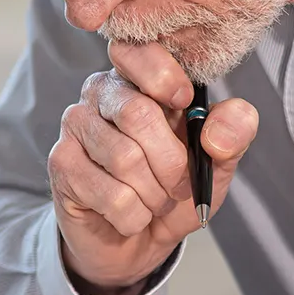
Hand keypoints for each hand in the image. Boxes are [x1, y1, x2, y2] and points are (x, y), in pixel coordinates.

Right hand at [48, 42, 258, 294]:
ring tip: (154, 202)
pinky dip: (134, 217)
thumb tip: (216, 134)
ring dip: (154, 196)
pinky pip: (112, 195)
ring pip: (125, 160)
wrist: (139, 242)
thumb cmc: (174, 190)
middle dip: (172, 164)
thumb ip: (232, 135)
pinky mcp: (61, 163)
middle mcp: (101, 92)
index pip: (137, 52)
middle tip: (179, 186)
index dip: (165, 78)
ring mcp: (75, 124)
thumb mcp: (216, 163)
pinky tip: (128, 215)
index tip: (183, 103)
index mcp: (140, 77)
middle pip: (137, 114)